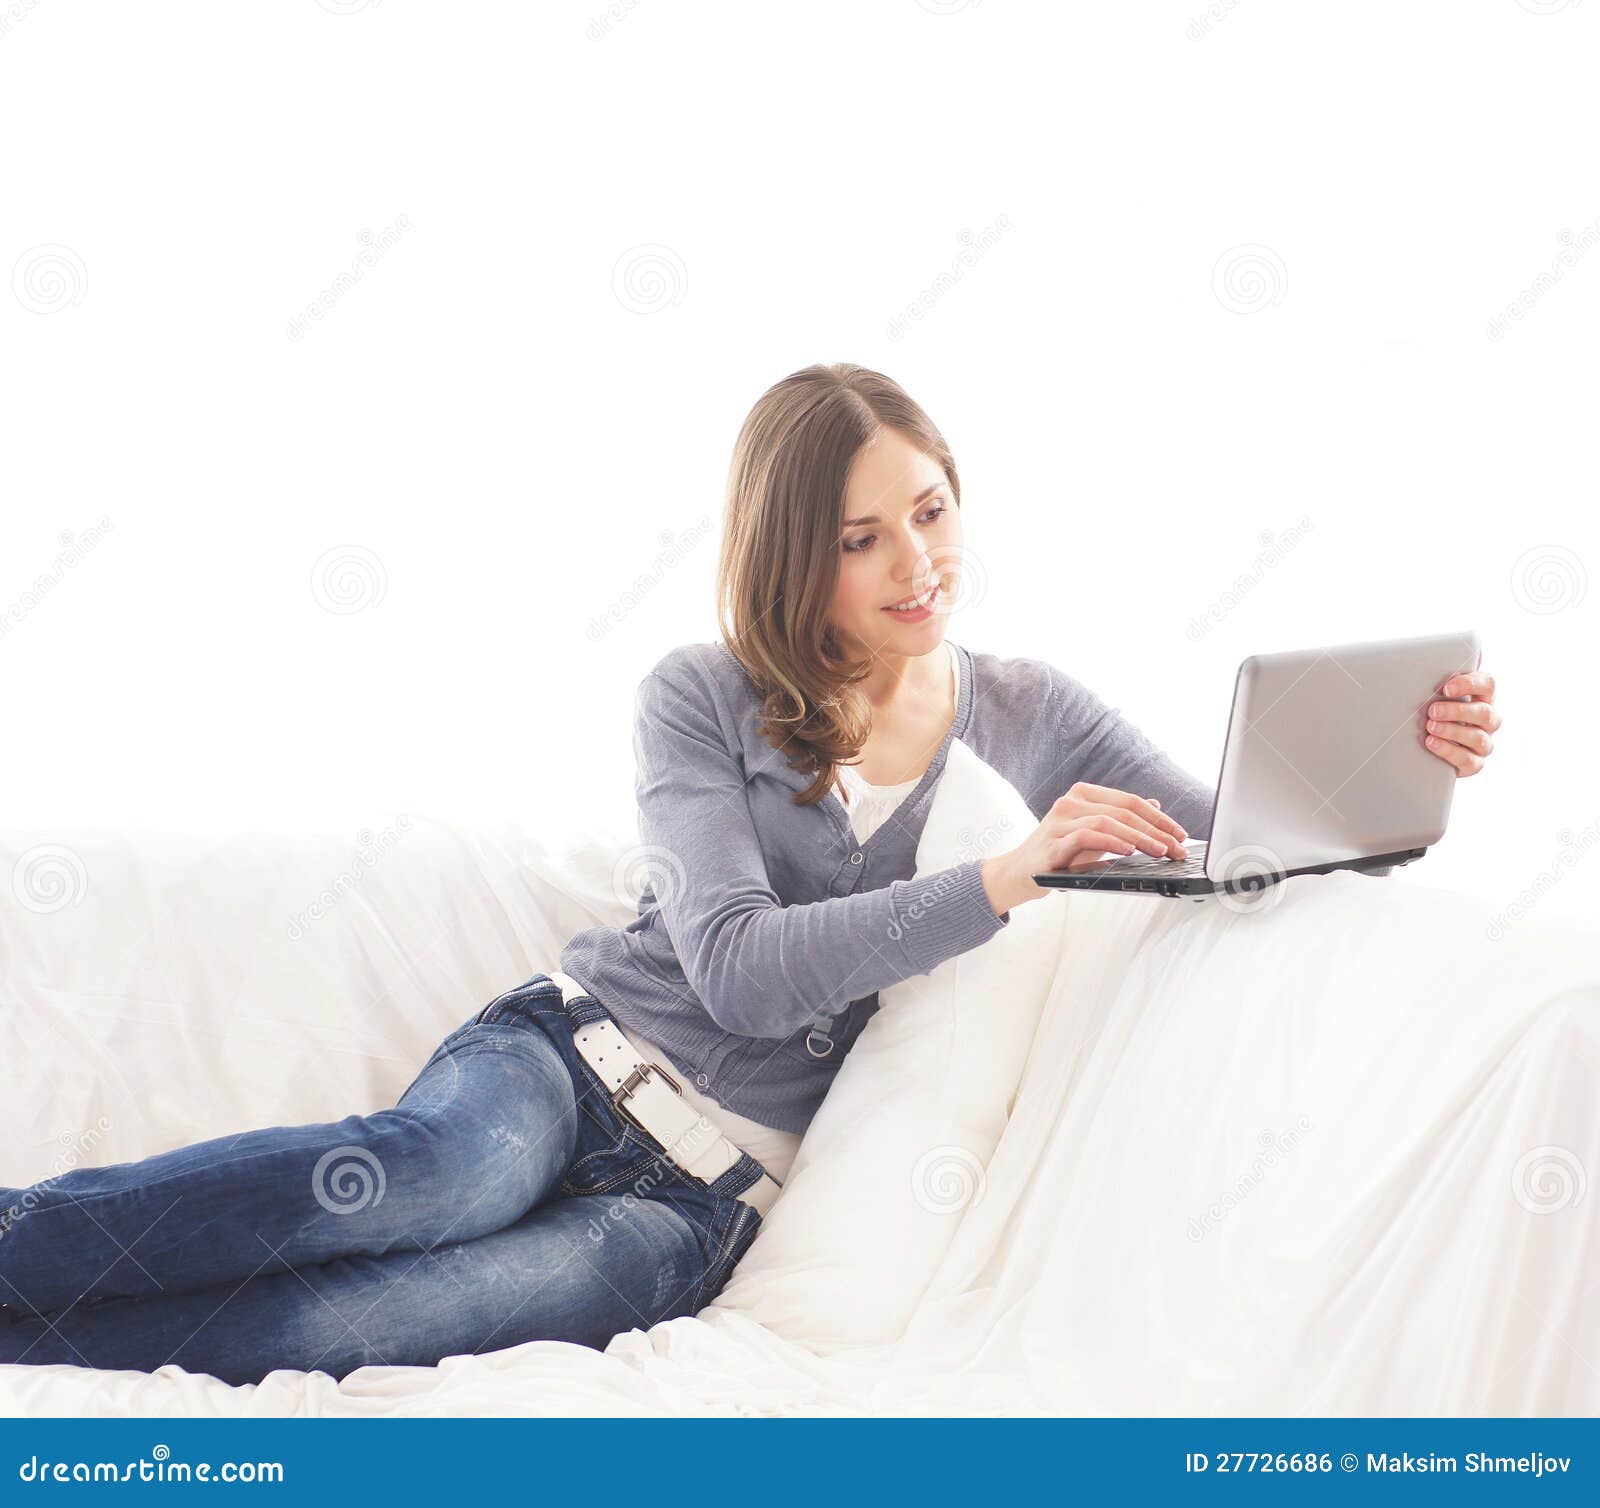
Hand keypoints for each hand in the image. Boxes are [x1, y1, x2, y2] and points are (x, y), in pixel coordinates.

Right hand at [981, 782, 1189, 914]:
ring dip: (1138, 837)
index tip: (1180, 835)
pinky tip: (1128, 851)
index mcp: (1083, 794)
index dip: (1159, 818)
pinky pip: (1086, 836)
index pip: (1129, 801)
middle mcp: (1070, 802)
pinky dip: (1111, 842)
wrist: (1019, 873)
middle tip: (1176, 848)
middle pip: (1122, 810)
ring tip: (1158, 851)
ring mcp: (1059, 821)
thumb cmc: (1059, 854)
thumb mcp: (1096, 834)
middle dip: (1155, 830)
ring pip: (1107, 820)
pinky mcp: (1052, 842)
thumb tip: (1156, 804)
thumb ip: (1121, 819)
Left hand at [1421, 669, 1498, 776]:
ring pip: (1478, 737)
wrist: (1421, 748)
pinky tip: (1432, 743)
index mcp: (1482, 697)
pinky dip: (1450, 751)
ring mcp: (1483, 743)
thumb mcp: (1431, 695)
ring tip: (1430, 727)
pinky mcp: (1474, 764)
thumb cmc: (1429, 713)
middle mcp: (1488, 720)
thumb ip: (1432, 681)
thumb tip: (1415, 660)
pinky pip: (1469, 760)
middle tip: (1432, 710)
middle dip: (1457, 711)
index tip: (1446, 688)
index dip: (1470, 684)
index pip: (1488, 684)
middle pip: (1485, 712)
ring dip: (1453, 731)